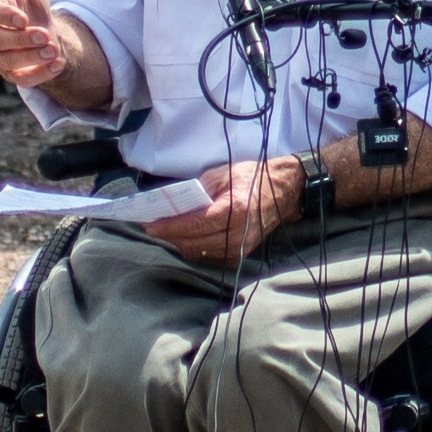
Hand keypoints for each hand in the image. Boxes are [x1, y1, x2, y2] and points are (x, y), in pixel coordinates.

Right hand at [0, 0, 75, 91]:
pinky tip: (58, 63)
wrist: (44, 25)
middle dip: (23, 40)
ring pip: (9, 62)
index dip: (4, 16)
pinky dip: (41, 74)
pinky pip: (22, 79)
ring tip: (53, 49)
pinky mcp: (12, 72)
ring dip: (33, 57)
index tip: (23, 18)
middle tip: (45, 35)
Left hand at [145, 154, 310, 266]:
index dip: (167, 227)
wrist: (283, 191)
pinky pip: (210, 257)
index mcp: (233, 210)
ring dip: (181, 244)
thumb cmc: (251, 177)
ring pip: (199, 254)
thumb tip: (172, 206)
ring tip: (168, 233)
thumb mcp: (221, 175)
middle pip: (192, 244)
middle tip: (153, 228)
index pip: (192, 225)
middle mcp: (237, 233)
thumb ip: (196, 192)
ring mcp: (240, 247)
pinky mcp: (241, 254)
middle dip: (170, 237)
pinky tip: (187, 238)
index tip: (148, 225)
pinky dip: (196, 249)